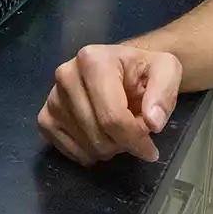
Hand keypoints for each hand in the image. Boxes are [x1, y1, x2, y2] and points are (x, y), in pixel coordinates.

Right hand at [38, 44, 181, 166]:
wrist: (124, 68)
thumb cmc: (143, 71)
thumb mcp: (166, 71)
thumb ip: (164, 93)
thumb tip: (153, 122)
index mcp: (93, 60)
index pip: (113, 116)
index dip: (135, 140)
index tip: (151, 150)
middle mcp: (66, 75)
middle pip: (98, 134)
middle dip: (123, 144)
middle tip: (136, 133)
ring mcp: (52, 97)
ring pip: (85, 144)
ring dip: (108, 149)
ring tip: (118, 131)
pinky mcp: (45, 116)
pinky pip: (65, 149)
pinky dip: (87, 153)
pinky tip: (100, 139)